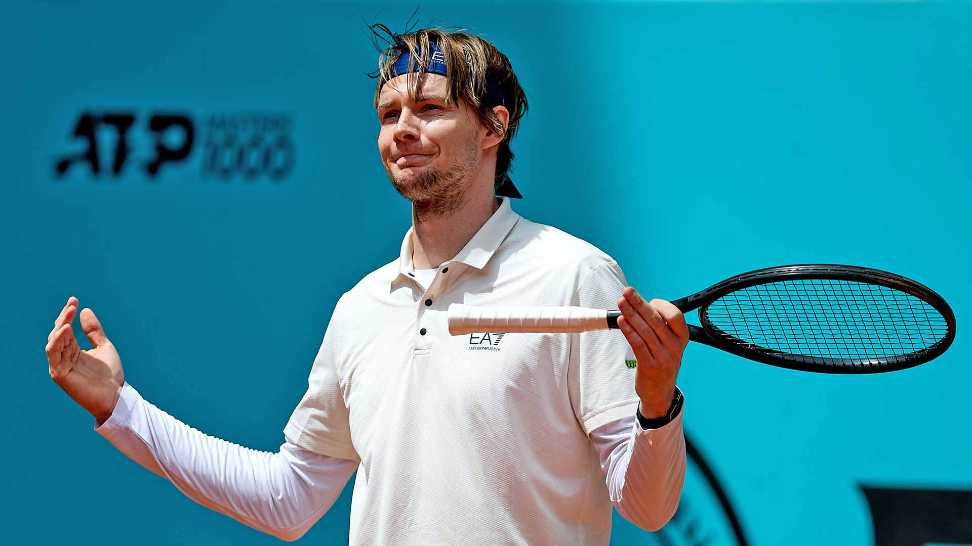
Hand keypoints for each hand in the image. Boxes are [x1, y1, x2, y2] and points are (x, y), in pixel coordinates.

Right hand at [44, 297, 124, 423]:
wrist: (116, 395)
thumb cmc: (110, 375)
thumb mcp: (104, 346)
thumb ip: (93, 330)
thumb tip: (85, 310)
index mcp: (72, 351)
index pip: (65, 329)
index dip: (68, 314)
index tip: (74, 300)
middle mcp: (63, 357)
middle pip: (58, 334)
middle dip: (64, 318)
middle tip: (72, 304)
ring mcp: (60, 366)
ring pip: (53, 342)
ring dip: (60, 327)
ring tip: (68, 313)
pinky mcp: (59, 374)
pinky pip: (54, 355)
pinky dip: (57, 341)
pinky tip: (66, 329)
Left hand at [616, 288, 688, 417]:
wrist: (660, 392)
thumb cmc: (661, 362)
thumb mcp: (668, 344)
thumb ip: (660, 326)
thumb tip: (641, 305)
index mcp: (682, 338)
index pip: (675, 315)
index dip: (660, 304)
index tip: (647, 299)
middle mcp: (675, 346)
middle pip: (655, 319)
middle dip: (639, 303)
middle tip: (627, 292)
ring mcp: (663, 357)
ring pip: (645, 330)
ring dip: (630, 314)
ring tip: (620, 303)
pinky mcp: (650, 366)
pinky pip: (638, 344)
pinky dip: (629, 331)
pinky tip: (621, 321)